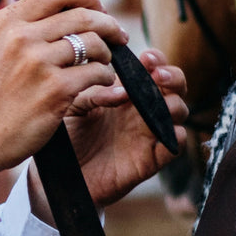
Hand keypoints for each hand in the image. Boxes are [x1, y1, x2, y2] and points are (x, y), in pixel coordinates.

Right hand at [0, 0, 127, 178]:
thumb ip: (26, 24)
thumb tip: (66, 0)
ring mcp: (39, 62)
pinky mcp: (56, 89)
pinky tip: (101, 82)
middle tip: (118, 36)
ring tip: (104, 63)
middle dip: (109, 25)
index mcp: (8, 21)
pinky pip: (97, 72)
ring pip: (94, 43)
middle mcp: (22, 36)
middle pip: (83, 15)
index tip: (98, 11)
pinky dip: (105, 76)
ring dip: (107, 53)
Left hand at [62, 48, 188, 208]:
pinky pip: (172, 149)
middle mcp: (139, 112)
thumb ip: (91, 94)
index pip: (149, 71)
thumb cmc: (65, 139)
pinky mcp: (148, 161)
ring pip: (178, 113)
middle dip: (172, 76)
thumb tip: (120, 90)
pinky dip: (177, 138)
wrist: (58, 177)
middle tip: (158, 75)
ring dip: (175, 104)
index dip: (155, 61)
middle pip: (172, 87)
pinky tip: (170, 131)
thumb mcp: (71, 109)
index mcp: (123, 95)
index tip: (146, 58)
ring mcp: (146, 135)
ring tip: (161, 102)